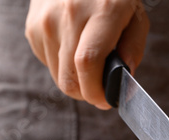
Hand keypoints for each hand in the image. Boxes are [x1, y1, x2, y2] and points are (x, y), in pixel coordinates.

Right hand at [25, 0, 148, 108]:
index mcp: (102, 10)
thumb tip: (123, 78)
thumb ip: (133, 47)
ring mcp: (46, 20)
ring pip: (58, 76)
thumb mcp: (136, 15)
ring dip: (76, 81)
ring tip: (89, 65)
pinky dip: (63, 66)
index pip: (88, 63)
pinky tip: (73, 48)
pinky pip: (49, 63)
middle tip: (100, 91)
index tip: (106, 101)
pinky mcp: (33, 27)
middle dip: (87, 94)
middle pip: (69, 78)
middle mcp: (69, 14)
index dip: (96, 91)